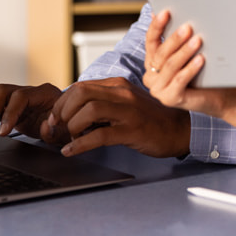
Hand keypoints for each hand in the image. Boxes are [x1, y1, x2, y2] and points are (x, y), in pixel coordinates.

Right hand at [0, 83, 64, 142]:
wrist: (69, 124)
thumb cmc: (68, 126)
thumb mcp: (66, 130)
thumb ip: (55, 130)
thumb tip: (43, 127)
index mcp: (45, 92)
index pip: (20, 96)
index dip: (9, 113)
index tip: (3, 132)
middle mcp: (30, 91)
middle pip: (2, 91)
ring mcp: (19, 96)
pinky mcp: (10, 106)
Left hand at [48, 76, 191, 156]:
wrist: (179, 129)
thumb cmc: (150, 118)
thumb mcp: (125, 103)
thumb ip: (102, 103)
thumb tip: (72, 113)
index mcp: (118, 84)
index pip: (80, 86)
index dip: (62, 103)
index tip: (56, 118)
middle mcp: (122, 93)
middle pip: (80, 94)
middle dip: (62, 112)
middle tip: (58, 128)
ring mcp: (128, 111)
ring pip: (88, 111)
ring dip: (72, 126)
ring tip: (70, 138)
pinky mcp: (132, 130)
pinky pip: (100, 135)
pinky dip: (80, 144)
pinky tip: (71, 151)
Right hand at [143, 10, 230, 117]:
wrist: (217, 94)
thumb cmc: (203, 70)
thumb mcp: (188, 51)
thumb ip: (177, 36)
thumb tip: (171, 11)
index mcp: (152, 60)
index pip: (150, 40)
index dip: (157, 26)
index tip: (166, 12)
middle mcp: (151, 75)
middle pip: (161, 53)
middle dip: (175, 39)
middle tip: (188, 27)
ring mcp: (158, 89)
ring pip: (170, 66)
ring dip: (185, 52)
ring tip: (198, 40)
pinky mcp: (169, 99)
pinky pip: (179, 81)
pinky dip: (190, 69)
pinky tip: (201, 59)